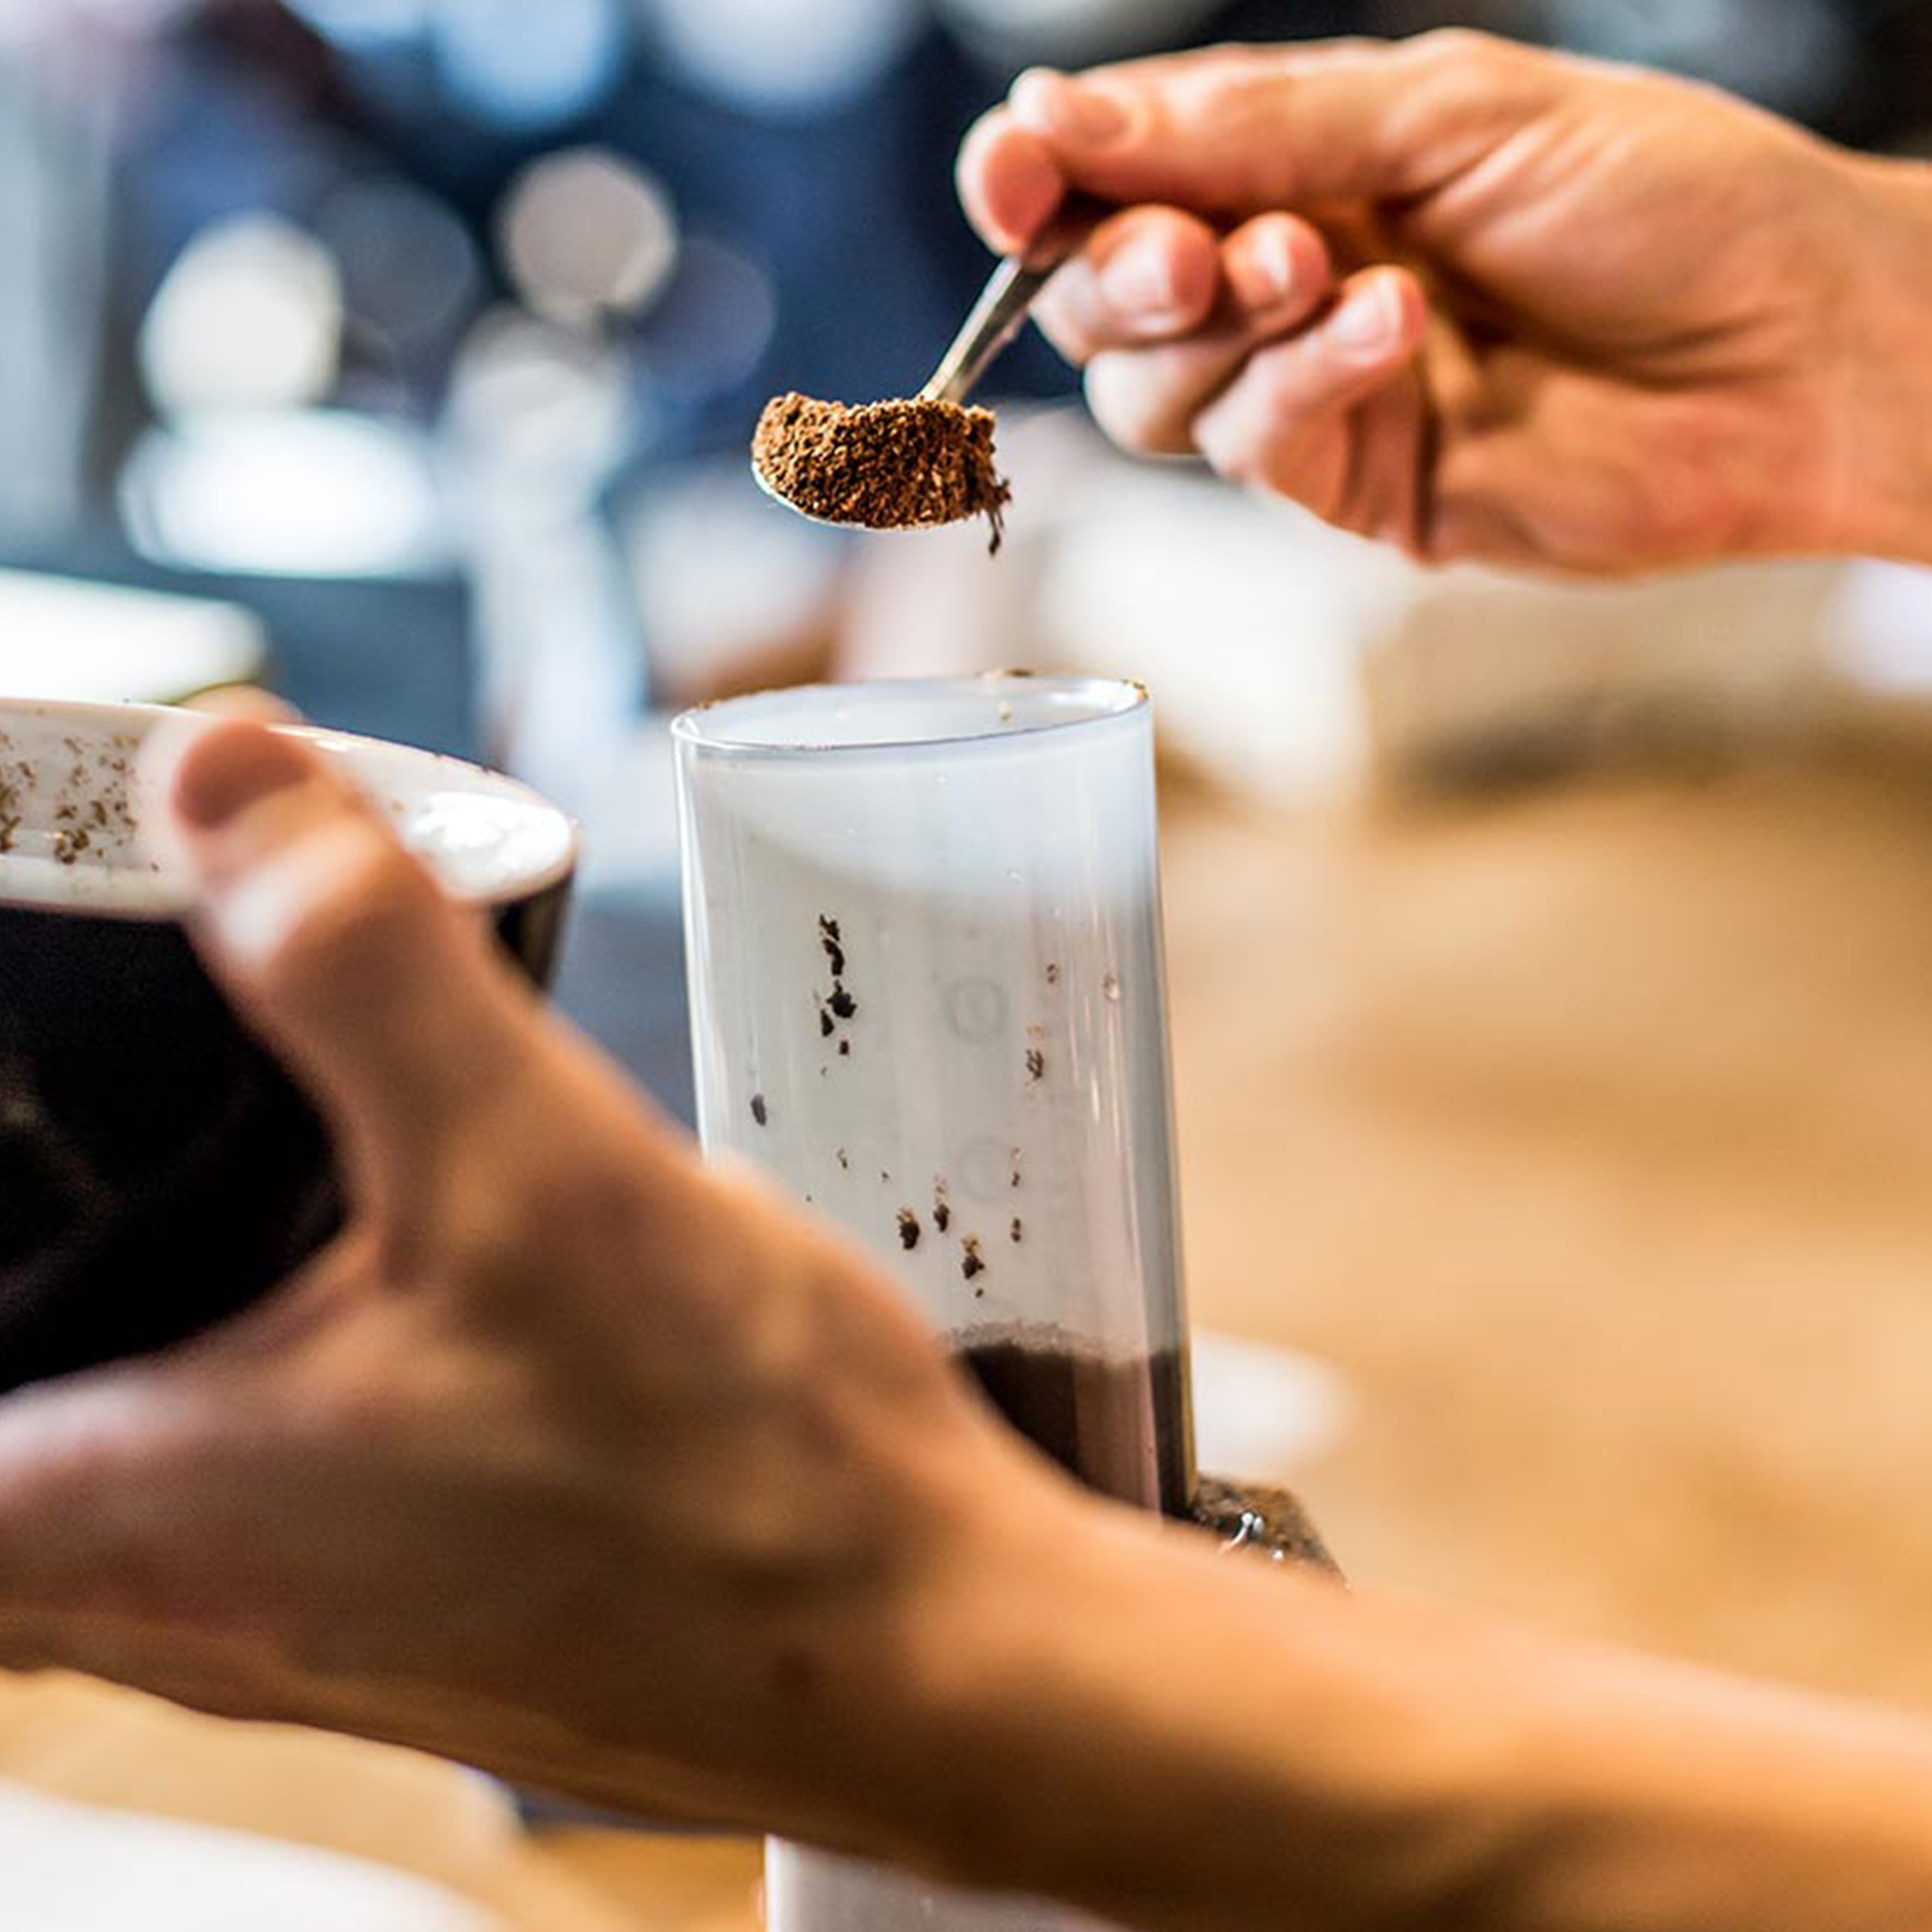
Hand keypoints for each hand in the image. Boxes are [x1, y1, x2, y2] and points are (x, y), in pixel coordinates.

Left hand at [0, 719, 1073, 1860]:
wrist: (924, 1652)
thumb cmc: (739, 1472)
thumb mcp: (536, 1172)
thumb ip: (358, 967)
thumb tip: (214, 772)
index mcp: (118, 1520)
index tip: (16, 1123)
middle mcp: (165, 1604)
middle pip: (0, 1405)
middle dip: (37, 1246)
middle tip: (81, 1099)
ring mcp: (280, 1620)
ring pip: (107, 1442)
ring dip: (127, 1301)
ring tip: (197, 1160)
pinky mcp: (392, 1601)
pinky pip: (234, 1469)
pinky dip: (240, 1353)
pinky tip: (353, 1271)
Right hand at [958, 31, 1931, 572]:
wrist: (1792, 347)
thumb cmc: (1661, 197)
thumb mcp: (1450, 110)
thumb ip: (1254, 124)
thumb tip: (1062, 115)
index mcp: (1298, 165)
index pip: (1114, 180)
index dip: (1040, 180)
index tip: (1012, 174)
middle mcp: (1284, 284)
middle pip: (1103, 303)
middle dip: (1122, 270)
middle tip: (1190, 250)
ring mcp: (1313, 399)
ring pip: (1155, 396)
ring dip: (1216, 331)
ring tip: (1320, 269)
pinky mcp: (1354, 494)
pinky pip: (1258, 451)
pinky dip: (1303, 385)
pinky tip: (1394, 328)